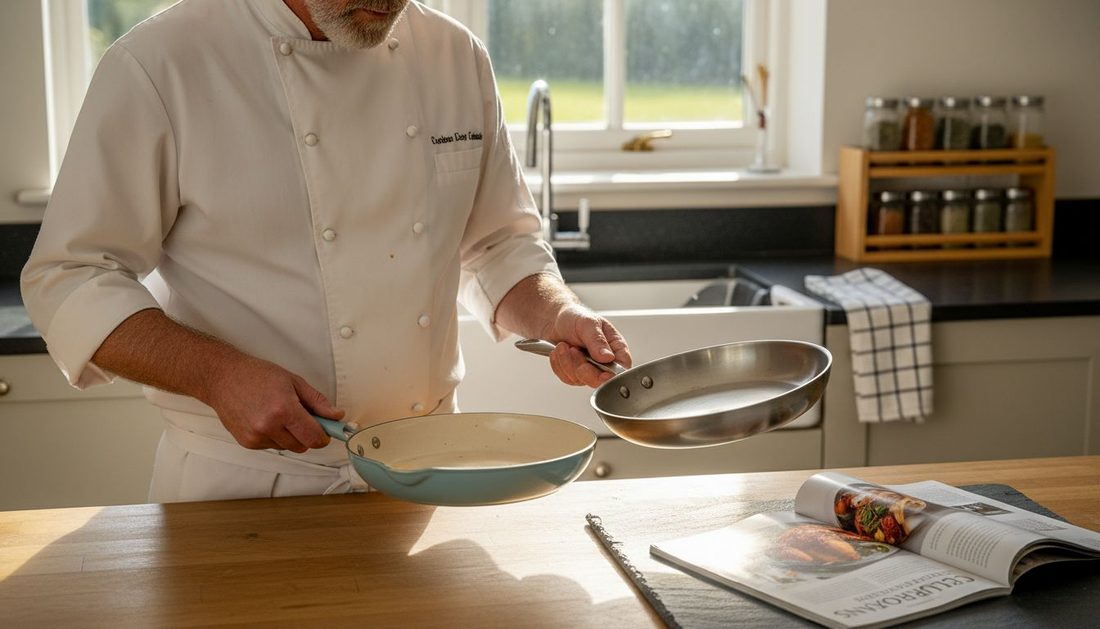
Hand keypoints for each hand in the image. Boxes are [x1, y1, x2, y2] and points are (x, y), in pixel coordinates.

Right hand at [206, 356, 344, 452]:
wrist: (223, 378)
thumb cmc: (257, 376)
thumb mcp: (294, 382)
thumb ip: (318, 402)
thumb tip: (336, 415)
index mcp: (284, 409)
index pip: (313, 437)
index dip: (324, 436)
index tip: (326, 432)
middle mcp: (268, 426)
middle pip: (302, 446)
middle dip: (307, 435)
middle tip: (303, 418)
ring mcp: (256, 436)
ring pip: (287, 447)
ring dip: (290, 436)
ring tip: (280, 415)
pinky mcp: (247, 442)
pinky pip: (271, 447)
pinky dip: (275, 437)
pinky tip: (267, 420)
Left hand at [546, 305, 631, 387]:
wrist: (555, 320)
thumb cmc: (575, 317)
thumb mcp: (588, 323)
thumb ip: (598, 341)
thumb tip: (608, 357)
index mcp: (615, 347)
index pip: (622, 367)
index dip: (614, 375)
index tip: (603, 375)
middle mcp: (604, 361)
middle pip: (601, 380)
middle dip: (584, 369)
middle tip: (574, 350)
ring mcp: (590, 369)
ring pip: (581, 379)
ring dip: (568, 362)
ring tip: (564, 345)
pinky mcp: (575, 374)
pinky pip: (567, 378)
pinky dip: (559, 365)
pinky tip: (559, 352)